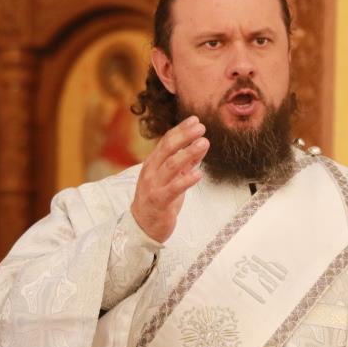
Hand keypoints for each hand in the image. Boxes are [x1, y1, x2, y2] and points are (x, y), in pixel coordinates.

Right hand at [131, 115, 209, 242]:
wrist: (143, 226)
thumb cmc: (159, 199)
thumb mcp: (172, 177)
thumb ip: (185, 162)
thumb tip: (200, 145)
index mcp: (153, 163)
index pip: (166, 141)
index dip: (181, 129)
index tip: (195, 120)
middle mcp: (151, 171)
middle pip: (167, 148)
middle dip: (185, 136)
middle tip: (201, 128)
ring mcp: (154, 186)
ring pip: (171, 166)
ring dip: (189, 153)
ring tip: (204, 143)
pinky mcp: (160, 201)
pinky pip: (173, 189)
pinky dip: (186, 180)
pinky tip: (199, 174)